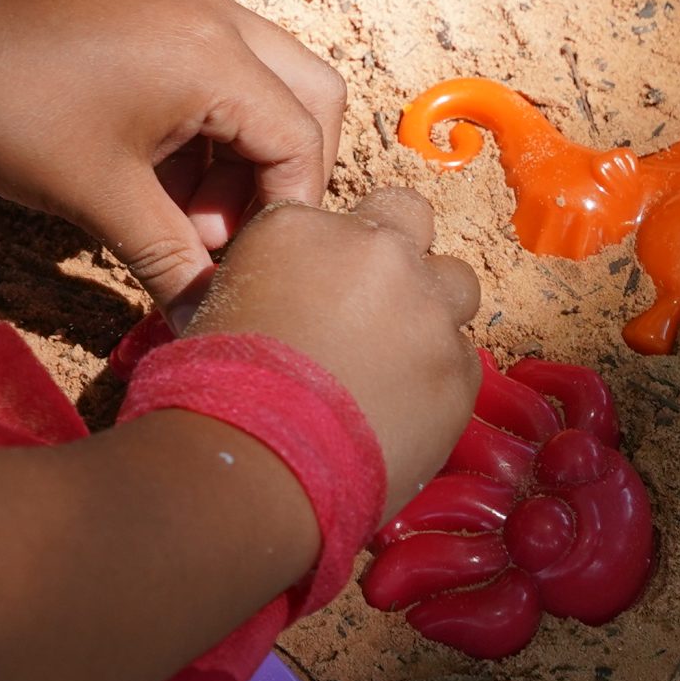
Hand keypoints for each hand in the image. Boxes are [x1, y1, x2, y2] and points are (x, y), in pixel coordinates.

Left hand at [0, 0, 344, 312]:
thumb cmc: (7, 114)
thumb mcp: (97, 198)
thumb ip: (171, 260)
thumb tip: (208, 321)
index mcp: (213, 54)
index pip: (301, 139)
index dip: (286, 213)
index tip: (246, 264)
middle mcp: (216, 13)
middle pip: (309, 97)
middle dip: (282, 174)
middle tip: (225, 235)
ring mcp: (185, 2)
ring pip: (264, 81)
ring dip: (242, 152)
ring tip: (180, 214)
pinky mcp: (154, 6)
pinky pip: (219, 65)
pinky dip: (209, 123)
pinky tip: (159, 175)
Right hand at [188, 187, 481, 500]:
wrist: (257, 463)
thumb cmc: (216, 390)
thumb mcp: (221, 307)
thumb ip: (272, 280)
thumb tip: (289, 298)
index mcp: (303, 227)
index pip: (330, 217)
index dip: (329, 256)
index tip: (318, 291)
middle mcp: (375, 252)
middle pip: (409, 217)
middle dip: (397, 252)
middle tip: (372, 303)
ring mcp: (426, 309)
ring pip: (456, 283)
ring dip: (432, 309)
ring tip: (399, 358)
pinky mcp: (458, 370)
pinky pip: (462, 359)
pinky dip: (438, 378)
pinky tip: (403, 410)